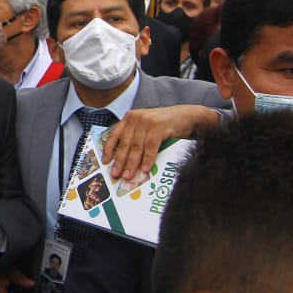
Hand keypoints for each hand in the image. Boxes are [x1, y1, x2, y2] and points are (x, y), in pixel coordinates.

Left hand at [104, 105, 219, 181]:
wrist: (187, 116)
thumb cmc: (165, 125)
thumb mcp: (146, 127)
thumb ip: (135, 138)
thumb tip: (125, 160)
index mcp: (130, 118)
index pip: (114, 134)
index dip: (109, 149)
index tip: (105, 162)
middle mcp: (136, 118)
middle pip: (125, 144)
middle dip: (120, 161)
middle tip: (116, 174)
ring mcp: (147, 121)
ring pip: (136, 147)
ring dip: (132, 164)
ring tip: (128, 176)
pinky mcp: (158, 127)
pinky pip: (150, 147)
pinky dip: (147, 160)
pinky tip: (145, 169)